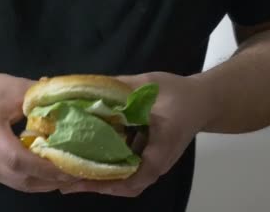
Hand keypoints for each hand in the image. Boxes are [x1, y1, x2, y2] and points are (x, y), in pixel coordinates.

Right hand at [0, 72, 76, 192]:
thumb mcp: (13, 87)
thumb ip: (40, 96)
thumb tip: (68, 100)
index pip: (20, 160)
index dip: (46, 167)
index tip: (71, 164)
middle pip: (21, 179)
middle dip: (52, 179)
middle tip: (78, 171)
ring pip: (19, 184)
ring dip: (45, 183)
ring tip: (68, 174)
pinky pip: (13, 181)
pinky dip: (33, 180)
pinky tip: (49, 173)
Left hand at [60, 72, 218, 196]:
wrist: (202, 100)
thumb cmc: (179, 96)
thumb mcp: (149, 86)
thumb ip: (119, 86)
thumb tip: (87, 84)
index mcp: (159, 150)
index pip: (134, 178)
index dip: (107, 181)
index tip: (82, 180)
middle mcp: (155, 162)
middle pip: (126, 185)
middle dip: (96, 184)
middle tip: (67, 182)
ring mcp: (153, 162)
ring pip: (127, 181)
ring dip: (101, 180)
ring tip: (72, 177)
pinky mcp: (150, 156)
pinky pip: (130, 170)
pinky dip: (110, 170)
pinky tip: (89, 161)